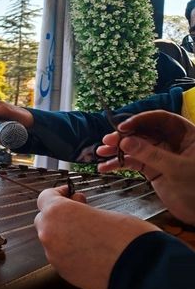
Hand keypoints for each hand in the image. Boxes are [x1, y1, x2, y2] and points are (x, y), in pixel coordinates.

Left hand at [34, 186, 158, 288]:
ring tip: (88, 234)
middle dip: (59, 215)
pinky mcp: (64, 273)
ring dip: (64, 235)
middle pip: (45, 219)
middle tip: (80, 212)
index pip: (45, 197)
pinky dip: (70, 252)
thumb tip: (78, 212)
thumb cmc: (128, 237)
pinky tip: (90, 251)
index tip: (68, 193)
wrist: (143, 271)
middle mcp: (50, 234)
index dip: (58, 194)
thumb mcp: (101, 212)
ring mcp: (55, 256)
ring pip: (52, 239)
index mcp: (58, 212)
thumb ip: (80, 211)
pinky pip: (61, 257)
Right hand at [97, 110, 194, 224]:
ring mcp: (160, 155)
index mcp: (185, 134)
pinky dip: (118, 165)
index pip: (160, 119)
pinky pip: (132, 162)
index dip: (141, 120)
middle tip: (108, 141)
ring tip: (102, 152)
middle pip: (143, 132)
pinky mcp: (151, 169)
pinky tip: (105, 167)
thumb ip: (151, 154)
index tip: (123, 127)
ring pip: (135, 146)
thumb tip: (126, 142)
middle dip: (124, 136)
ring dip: (117, 149)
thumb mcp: (177, 169)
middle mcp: (171, 142)